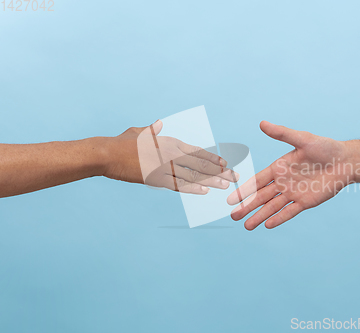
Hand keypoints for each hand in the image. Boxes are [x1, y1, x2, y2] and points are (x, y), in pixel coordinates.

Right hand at [102, 120, 236, 193]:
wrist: (106, 153)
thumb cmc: (122, 143)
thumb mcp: (139, 132)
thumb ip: (152, 130)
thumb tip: (159, 123)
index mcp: (169, 142)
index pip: (197, 151)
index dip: (213, 158)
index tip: (226, 163)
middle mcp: (171, 153)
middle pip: (200, 163)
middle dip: (220, 171)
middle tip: (235, 177)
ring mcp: (164, 166)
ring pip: (193, 175)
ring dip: (211, 181)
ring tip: (226, 186)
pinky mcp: (155, 178)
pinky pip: (178, 184)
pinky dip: (192, 188)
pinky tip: (205, 191)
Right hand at [227, 121, 353, 229]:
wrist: (346, 161)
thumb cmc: (325, 147)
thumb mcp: (302, 139)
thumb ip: (282, 134)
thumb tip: (262, 123)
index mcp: (279, 167)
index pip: (257, 181)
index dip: (244, 190)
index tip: (231, 199)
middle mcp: (283, 182)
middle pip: (261, 197)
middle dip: (247, 207)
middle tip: (233, 216)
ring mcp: (294, 193)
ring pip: (272, 207)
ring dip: (259, 216)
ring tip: (247, 226)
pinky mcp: (305, 202)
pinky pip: (289, 212)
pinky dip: (279, 218)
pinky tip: (267, 225)